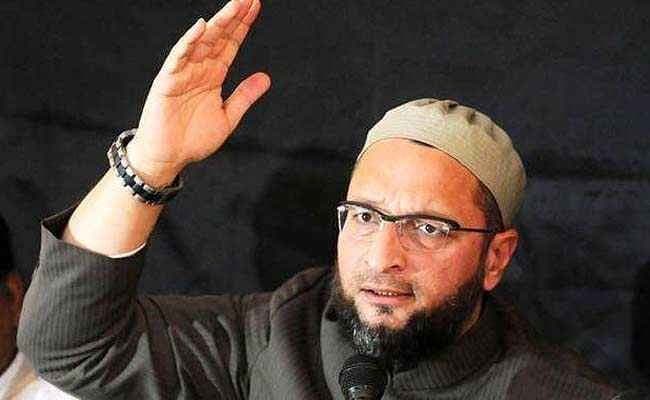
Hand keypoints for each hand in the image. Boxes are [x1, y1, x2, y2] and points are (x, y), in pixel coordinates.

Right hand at [129, 0, 269, 184]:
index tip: (255, 5)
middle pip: (219, 37)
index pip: (230, 44)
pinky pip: (178, 59)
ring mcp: (182, 73)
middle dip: (234, 17)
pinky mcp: (167, 82)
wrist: (168, 158)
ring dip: (218, 23)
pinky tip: (201, 28)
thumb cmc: (193, 139)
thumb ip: (244, 96)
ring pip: (201, 43)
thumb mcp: (227, 117)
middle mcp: (198, 69)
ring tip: (235, 6)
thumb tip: (266, 77)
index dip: (242, 26)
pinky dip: (188, 43)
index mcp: (213, 76)